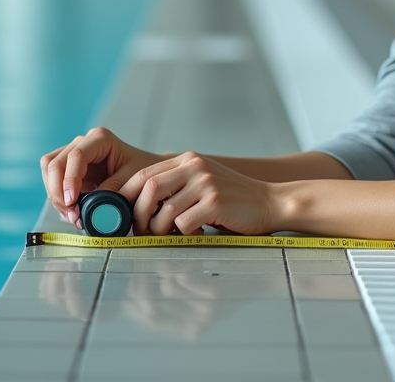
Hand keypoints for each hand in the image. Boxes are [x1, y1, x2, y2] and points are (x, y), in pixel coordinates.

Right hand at [40, 127, 163, 225]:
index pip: (76, 156)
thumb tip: (91, 205)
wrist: (148, 172)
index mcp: (100, 139)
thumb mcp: (134, 179)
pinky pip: (53, 180)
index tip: (72, 202)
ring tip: (72, 216)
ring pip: (49, 170)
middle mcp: (84, 142)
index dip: (69, 180)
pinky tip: (71, 212)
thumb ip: (114, 189)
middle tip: (71, 215)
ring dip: (55, 195)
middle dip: (58, 191)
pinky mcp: (70, 168)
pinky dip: (57, 197)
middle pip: (55, 163)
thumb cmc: (144, 171)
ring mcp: (74, 153)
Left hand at [119, 152, 276, 236]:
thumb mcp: (202, 182)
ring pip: (163, 210)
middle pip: (149, 188)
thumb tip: (137, 206)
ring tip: (168, 235)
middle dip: (138, 214)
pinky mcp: (215, 202)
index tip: (125, 214)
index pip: (144, 174)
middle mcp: (195, 166)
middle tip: (142, 230)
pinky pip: (183, 222)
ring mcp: (206, 183)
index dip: (127, 196)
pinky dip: (181, 233)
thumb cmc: (233, 200)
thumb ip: (176, 186)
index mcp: (188, 160)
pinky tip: (193, 233)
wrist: (270, 202)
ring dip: (159, 229)